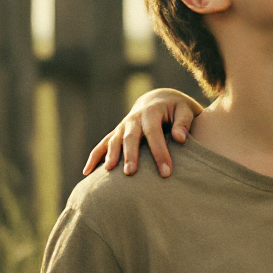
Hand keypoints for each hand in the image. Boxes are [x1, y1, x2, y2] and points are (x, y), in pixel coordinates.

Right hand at [83, 89, 203, 178]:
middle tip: (130, 173)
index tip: (166, 172)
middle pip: (130, 138)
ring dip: (111, 156)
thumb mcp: (185, 111)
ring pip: (114, 141)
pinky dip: (94, 157)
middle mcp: (133, 119)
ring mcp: (122, 126)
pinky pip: (102, 145)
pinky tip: (86, 173)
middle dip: (130, 155)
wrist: (159, 100)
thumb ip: (183, 123)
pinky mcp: (116, 134)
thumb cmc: (176, 109)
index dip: (160, 153)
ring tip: (109, 172)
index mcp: (151, 113)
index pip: (154, 134)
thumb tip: (180, 138)